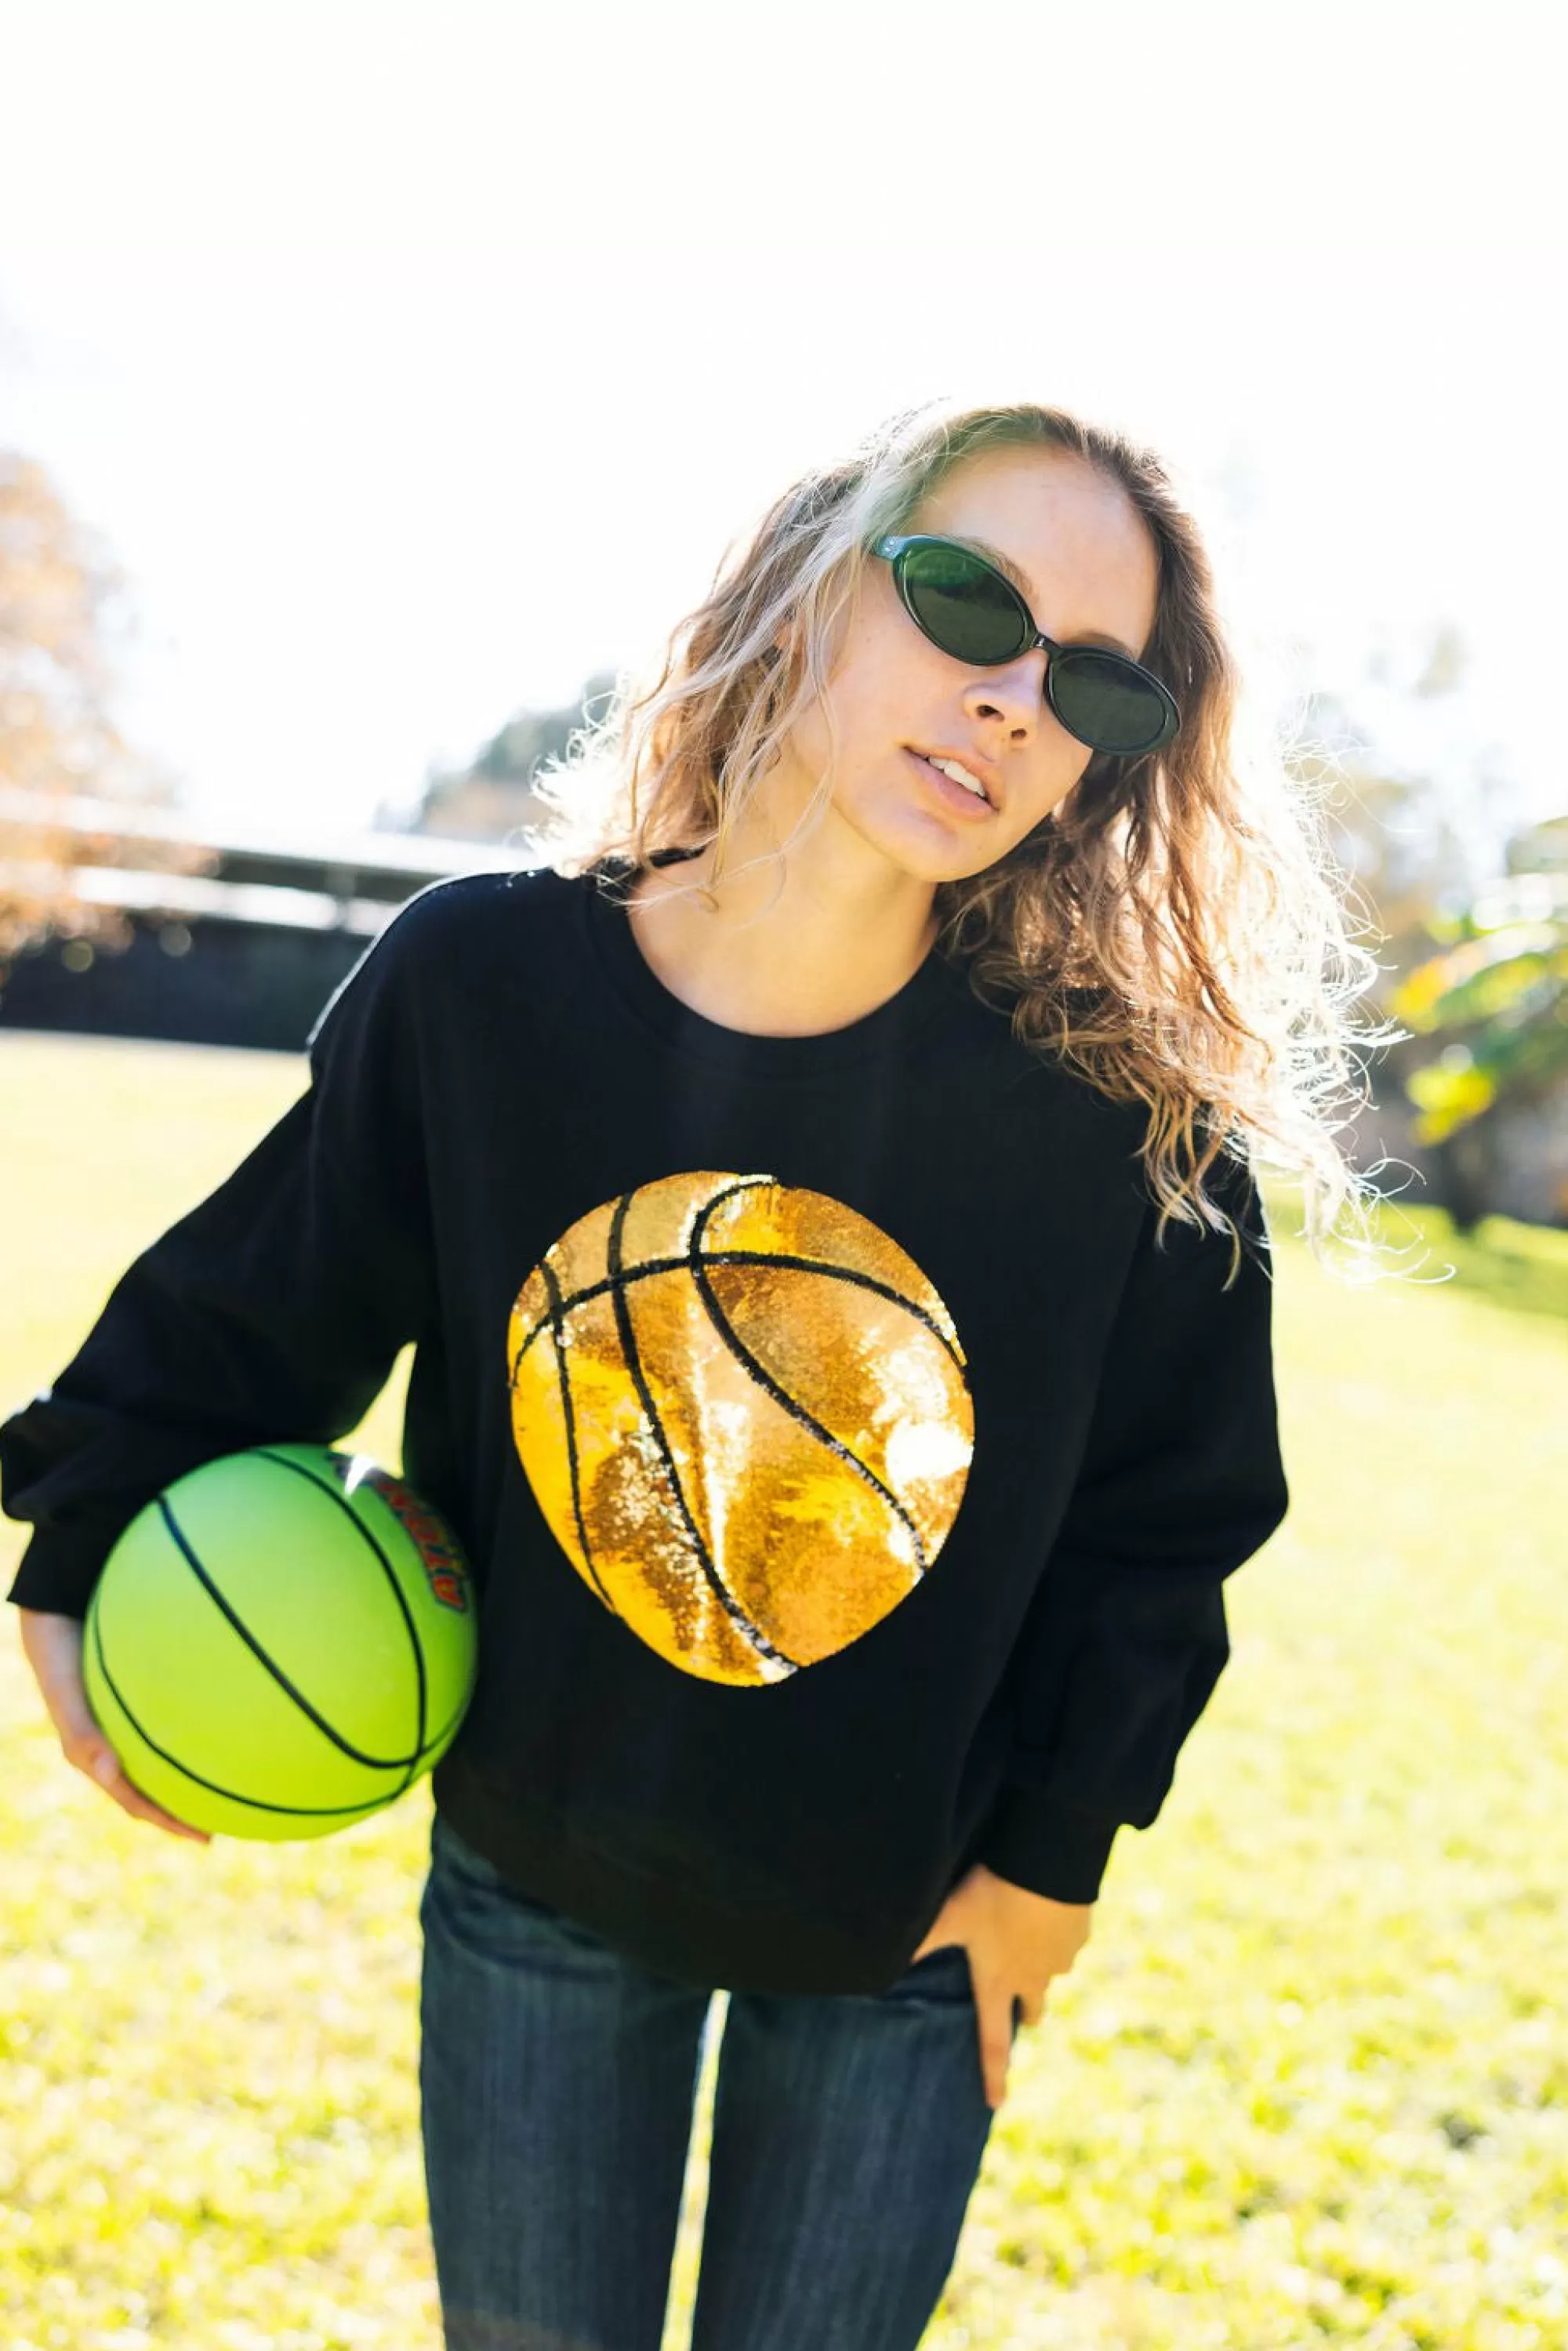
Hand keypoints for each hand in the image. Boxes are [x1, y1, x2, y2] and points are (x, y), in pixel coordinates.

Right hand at [17, 1608, 211, 1842]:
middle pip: (150, 1790)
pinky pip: (164, 1730)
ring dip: (186, 1778)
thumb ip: (84, 1734)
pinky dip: (186, 1737)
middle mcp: (110, 1751)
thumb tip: (112, 1772)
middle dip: (182, 1809)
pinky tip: (217, 1727)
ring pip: (158, 1762)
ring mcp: (120, 1730)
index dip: (168, 1821)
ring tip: (225, 1785)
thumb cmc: (61, 1663)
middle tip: (223, 1823)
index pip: (136, 1801)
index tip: (204, 1837)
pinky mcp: (130, 1708)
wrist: (56, 1625)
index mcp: (94, 1760)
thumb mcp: (67, 1699)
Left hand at [912, 1861, 1091, 2107]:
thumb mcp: (949, 1915)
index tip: (995, 2104)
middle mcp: (1033, 1978)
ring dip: (1039, 1964)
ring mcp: (1060, 1959)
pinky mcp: (1079, 1935)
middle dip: (1025, 2012)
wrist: (1048, 1864)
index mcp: (998, 1981)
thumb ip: (919, 1942)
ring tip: (1025, 1937)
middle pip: (1032, 2010)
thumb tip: (876, 1966)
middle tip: (1018, 2007)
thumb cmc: (992, 1892)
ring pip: (1050, 1973)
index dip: (993, 2075)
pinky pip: (1067, 1940)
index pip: (993, 2041)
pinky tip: (1043, 1907)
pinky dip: (1055, 1931)